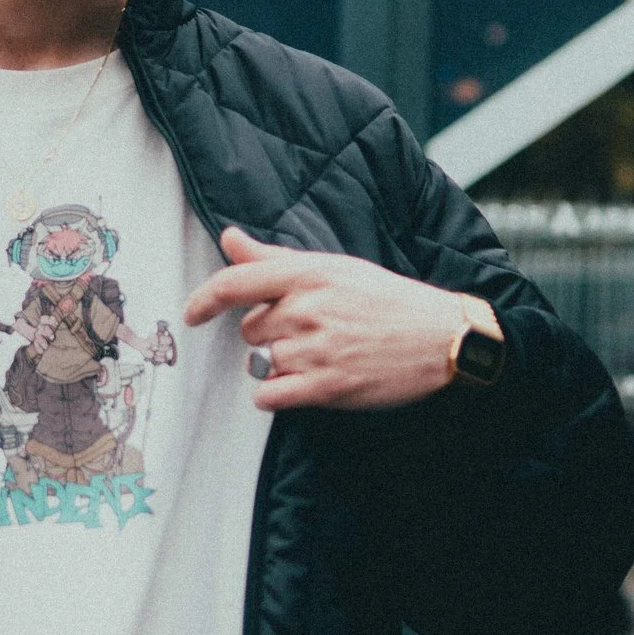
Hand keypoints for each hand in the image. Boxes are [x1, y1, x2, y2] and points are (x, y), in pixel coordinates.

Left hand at [182, 228, 484, 410]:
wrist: (441, 336)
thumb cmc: (387, 300)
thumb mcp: (333, 268)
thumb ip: (274, 258)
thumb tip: (229, 238)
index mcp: (309, 274)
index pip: (236, 283)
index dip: (204, 299)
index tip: (192, 314)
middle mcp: (308, 309)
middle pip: (249, 331)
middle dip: (268, 336)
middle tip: (309, 334)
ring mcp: (317, 348)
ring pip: (261, 364)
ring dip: (279, 366)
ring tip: (319, 358)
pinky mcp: (327, 385)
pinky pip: (270, 396)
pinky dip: (277, 395)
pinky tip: (303, 385)